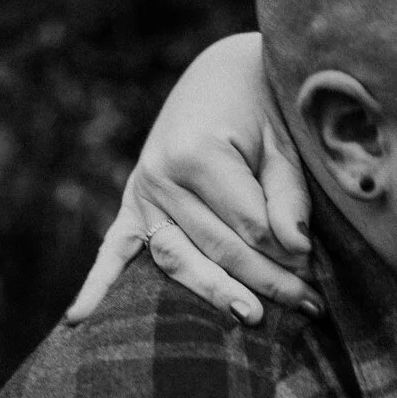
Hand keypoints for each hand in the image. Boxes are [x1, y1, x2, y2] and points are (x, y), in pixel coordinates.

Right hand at [63, 32, 320, 326]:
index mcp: (197, 154)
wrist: (223, 77)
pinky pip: (113, 250)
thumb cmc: (262, 110)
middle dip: (267, 282)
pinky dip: (98, 286)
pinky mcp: (131, 207)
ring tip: (255, 319)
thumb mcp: (283, 143)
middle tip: (310, 308)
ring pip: (179, 260)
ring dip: (217, 294)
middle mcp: (160, 176)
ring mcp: (140, 194)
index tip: (319, 275)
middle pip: (218, 249)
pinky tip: (78, 320)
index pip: (249, 227)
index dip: (288, 255)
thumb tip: (295, 248)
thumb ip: (288, 195)